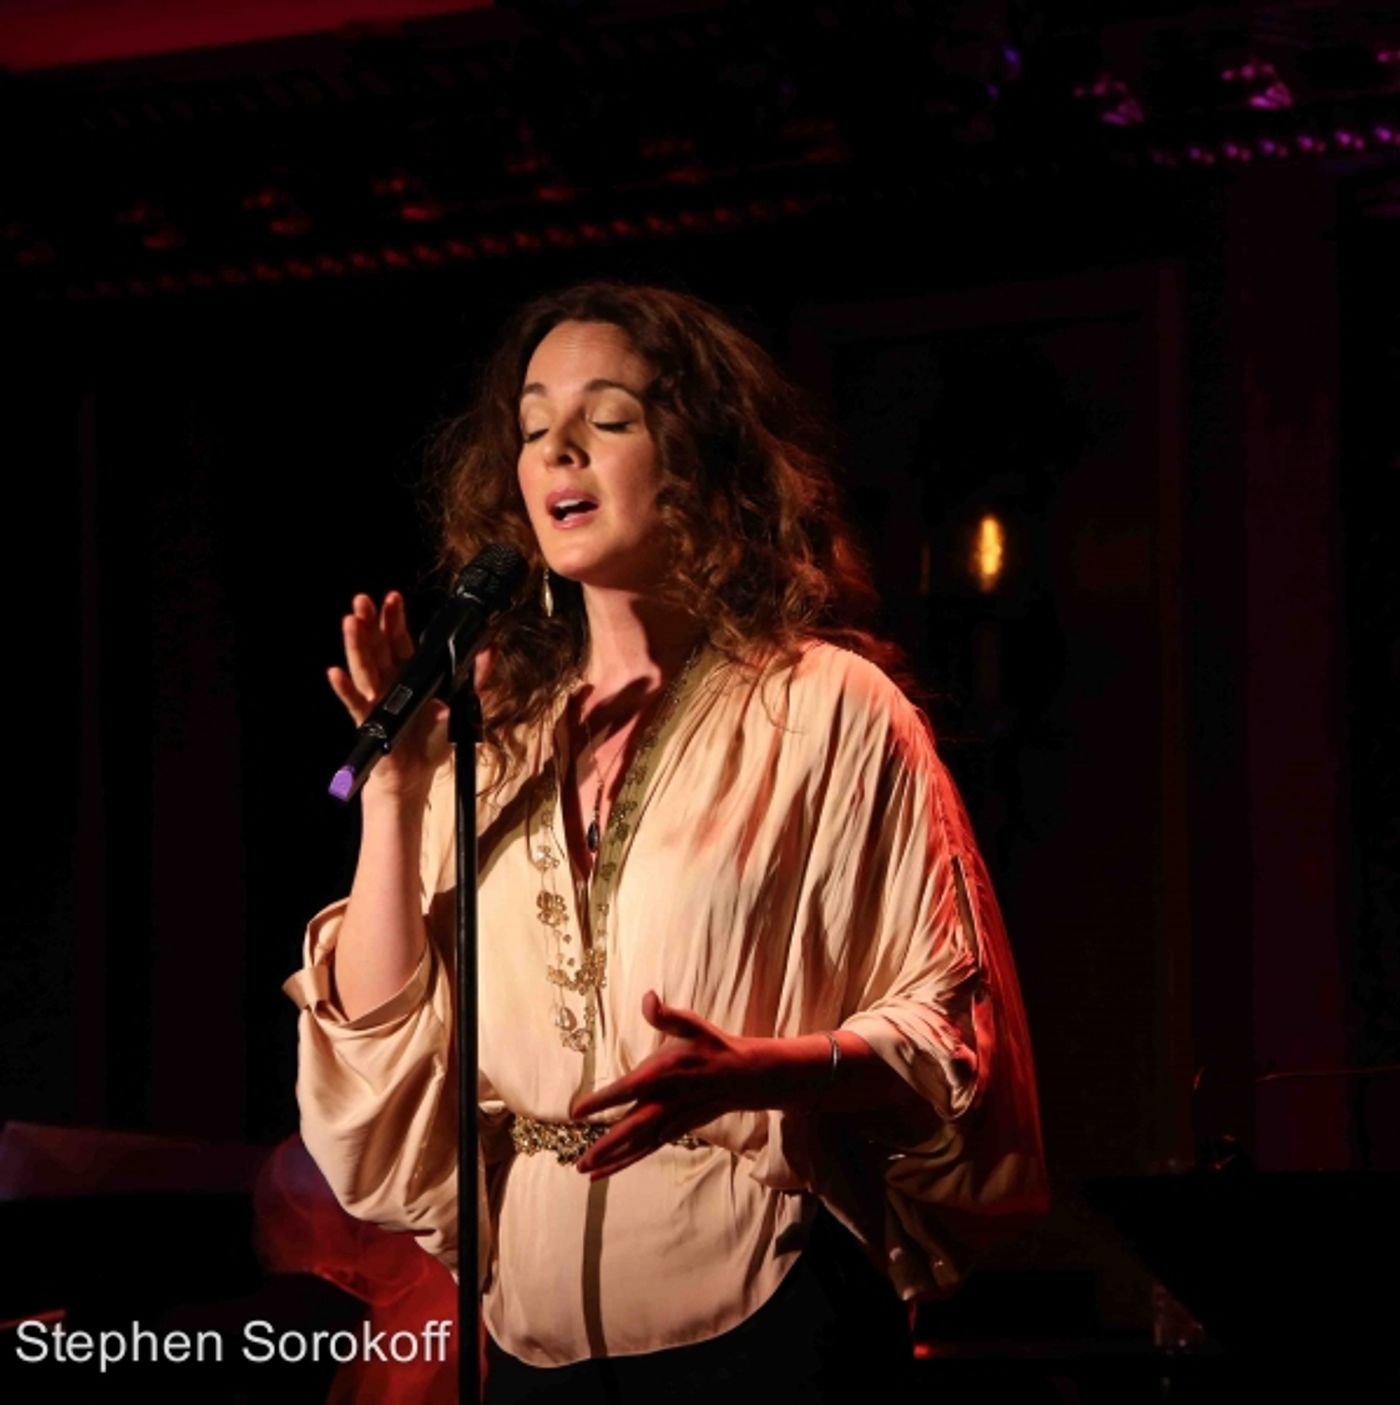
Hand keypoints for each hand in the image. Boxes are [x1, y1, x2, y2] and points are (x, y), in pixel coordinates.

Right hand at [328, 591, 472, 800]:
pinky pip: (355, 703)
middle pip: (377, 646)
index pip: (400, 640)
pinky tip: (335, 672)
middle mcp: (389, 681)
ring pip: (363, 666)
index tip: (393, 597)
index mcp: (410, 674)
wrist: (417, 776)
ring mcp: (376, 699)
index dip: (396, 619)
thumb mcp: (464, 706)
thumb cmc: (433, 740)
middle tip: (363, 599)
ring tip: (350, 621)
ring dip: (356, 644)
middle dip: (371, 622)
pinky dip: (344, 688)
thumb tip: (491, 650)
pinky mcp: (368, 721)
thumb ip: (476, 677)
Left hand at [568, 991, 764, 1180]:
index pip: (627, 1089)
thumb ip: (666, 1016)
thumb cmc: (712, 1047)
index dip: (602, 1101)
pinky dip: (627, 1161)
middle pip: (631, 1128)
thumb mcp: (692, 1025)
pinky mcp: (674, 1130)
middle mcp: (666, 1102)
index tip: (576, 1112)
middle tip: (580, 1161)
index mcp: (664, 1074)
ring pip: (638, 1144)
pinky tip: (607, 1171)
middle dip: (605, 1146)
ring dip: (612, 1159)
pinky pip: (647, 1149)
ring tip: (584, 1171)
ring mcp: (671, 1120)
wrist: (744, 1076)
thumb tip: (647, 997)